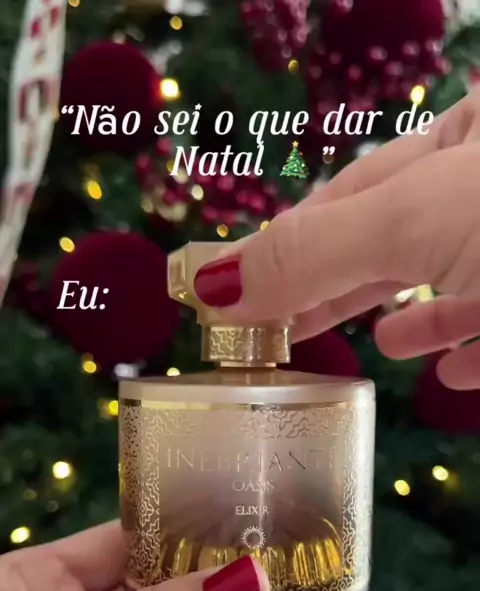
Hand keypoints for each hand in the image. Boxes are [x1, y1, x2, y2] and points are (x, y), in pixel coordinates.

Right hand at [194, 87, 479, 389]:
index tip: (235, 291)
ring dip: (412, 319)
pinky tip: (449, 372)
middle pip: (397, 240)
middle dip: (339, 288)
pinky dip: (468, 351)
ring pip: (453, 283)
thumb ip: (316, 251)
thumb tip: (214, 283)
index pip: (353, 190)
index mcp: (464, 135)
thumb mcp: (415, 218)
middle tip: (276, 329)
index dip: (291, 242)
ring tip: (376, 343)